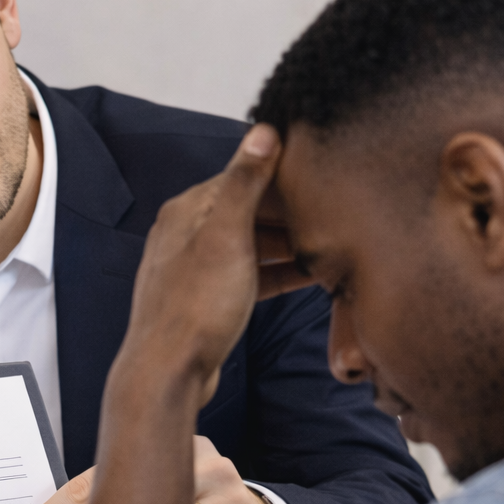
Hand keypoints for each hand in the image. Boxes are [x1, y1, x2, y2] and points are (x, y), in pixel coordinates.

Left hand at [118, 124, 303, 406]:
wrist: (168, 372)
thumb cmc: (194, 306)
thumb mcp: (227, 235)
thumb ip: (245, 183)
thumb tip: (263, 131)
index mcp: (188, 210)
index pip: (243, 176)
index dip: (284, 175)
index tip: (322, 175)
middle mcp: (186, 234)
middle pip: (249, 210)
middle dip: (290, 212)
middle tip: (335, 213)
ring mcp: (195, 268)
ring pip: (251, 245)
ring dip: (288, 244)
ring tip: (330, 244)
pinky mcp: (206, 299)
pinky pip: (248, 275)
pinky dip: (275, 273)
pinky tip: (308, 276)